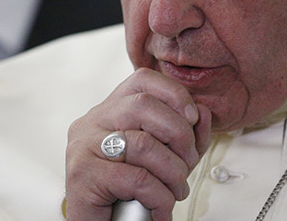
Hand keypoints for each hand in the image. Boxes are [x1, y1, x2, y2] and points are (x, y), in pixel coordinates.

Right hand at [65, 68, 212, 220]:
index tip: (192, 119)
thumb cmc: (132, 192)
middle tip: (188, 163)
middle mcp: (92, 121)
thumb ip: (185, 134)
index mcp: (110, 109)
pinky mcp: (82, 175)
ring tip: (177, 191)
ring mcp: (83, 145)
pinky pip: (136, 179)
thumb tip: (204, 112)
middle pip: (143, 105)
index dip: (174, 93)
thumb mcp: (167, 157)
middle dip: (179, 134)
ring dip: (173, 172)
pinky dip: (160, 197)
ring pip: (143, 144)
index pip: (142, 79)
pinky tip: (162, 210)